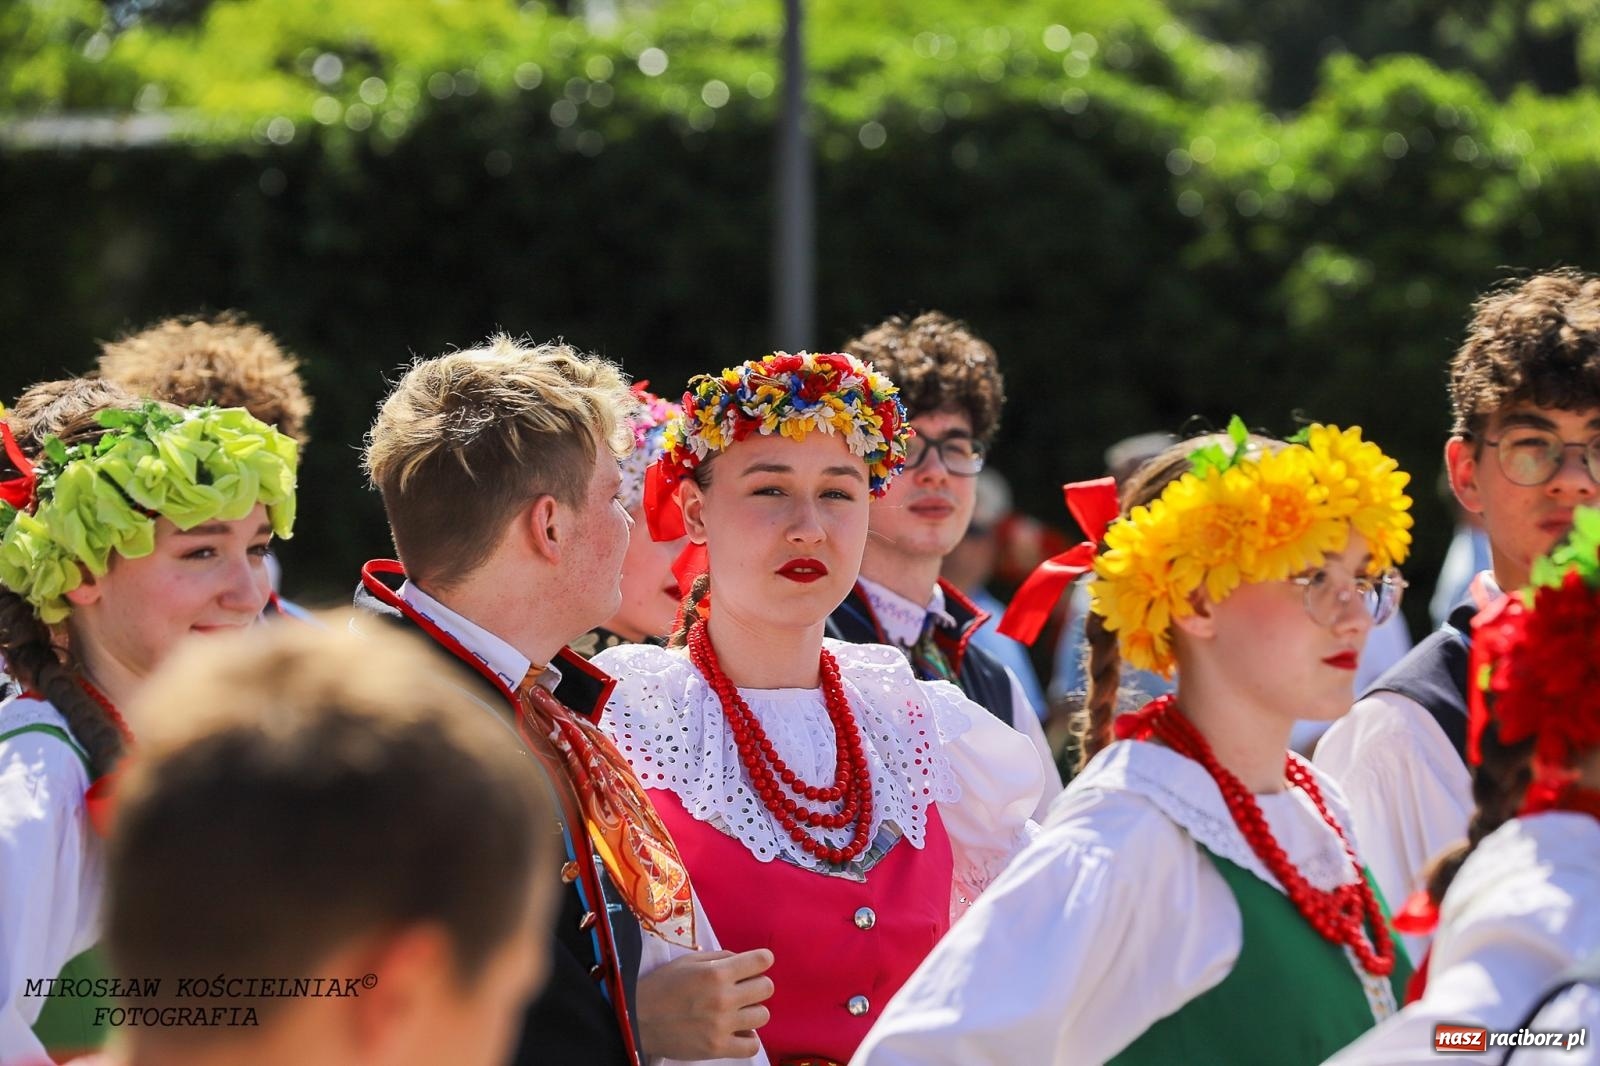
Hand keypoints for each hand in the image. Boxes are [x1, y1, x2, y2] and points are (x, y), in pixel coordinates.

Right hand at [636, 948, 775, 1059]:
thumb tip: (743, 960)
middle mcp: (724, 998)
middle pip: (766, 988)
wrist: (638, 1019)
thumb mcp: (688, 961)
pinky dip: (748, 1038)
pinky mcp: (718, 1048)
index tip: (756, 965)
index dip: (761, 961)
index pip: (762, 961)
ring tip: (737, 1012)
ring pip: (762, 1015)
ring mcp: (722, 1025)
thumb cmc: (662, 986)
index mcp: (717, 972)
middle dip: (757, 985)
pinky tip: (736, 1031)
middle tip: (743, 989)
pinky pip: (752, 1045)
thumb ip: (719, 958)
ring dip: (752, 1011)